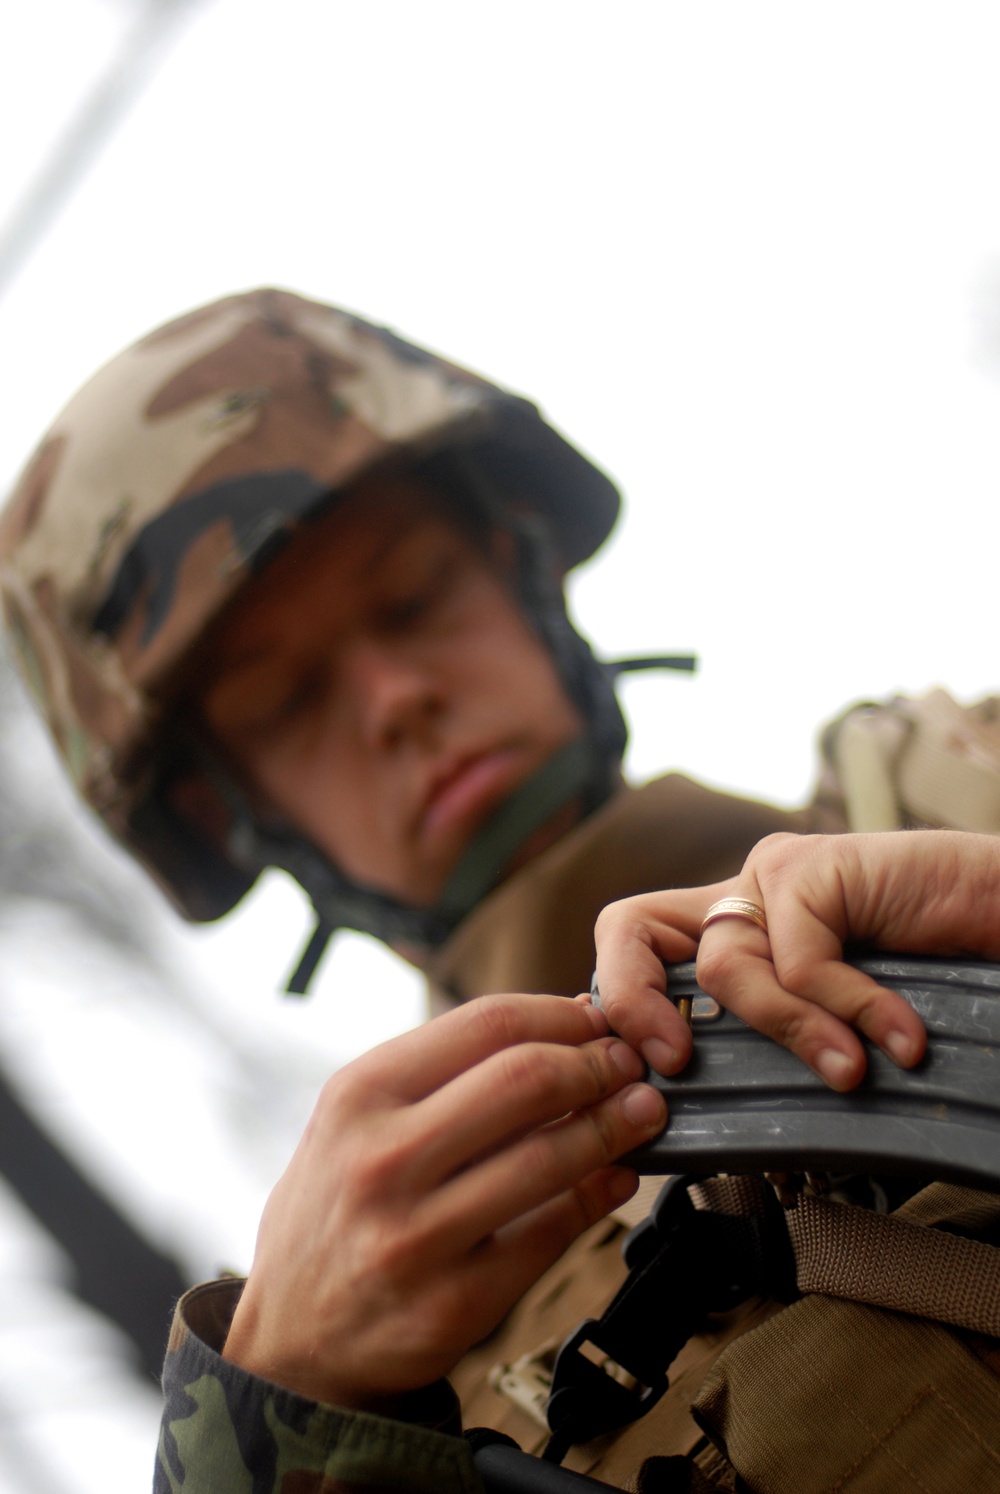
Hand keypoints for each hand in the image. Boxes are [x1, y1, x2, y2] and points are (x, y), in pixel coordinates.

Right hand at [222, 992, 665, 1409]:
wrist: (291, 1338)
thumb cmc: (336, 1208)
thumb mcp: (354, 1119)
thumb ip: (443, 1072)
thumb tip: (565, 1023)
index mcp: (359, 1094)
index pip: (487, 1023)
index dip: (562, 1015)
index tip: (598, 1020)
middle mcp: (381, 1159)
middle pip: (526, 1080)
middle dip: (598, 1064)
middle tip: (630, 1064)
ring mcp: (416, 1236)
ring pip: (548, 1157)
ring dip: (615, 1126)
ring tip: (644, 1111)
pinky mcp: (453, 1304)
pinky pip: (550, 1234)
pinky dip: (599, 1196)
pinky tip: (618, 1176)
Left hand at [595, 830, 999, 1091]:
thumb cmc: (931, 975)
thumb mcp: (831, 1027)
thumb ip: (774, 1041)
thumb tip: (702, 1104)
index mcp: (736, 930)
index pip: (635, 945)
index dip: (619, 1001)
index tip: (651, 1072)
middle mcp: (743, 895)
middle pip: (629, 927)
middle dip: (635, 1003)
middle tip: (680, 1063)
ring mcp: (777, 875)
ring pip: (726, 968)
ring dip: (793, 1033)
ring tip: (856, 1069)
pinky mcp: (816, 867)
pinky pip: (804, 965)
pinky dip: (854, 1013)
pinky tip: (902, 1037)